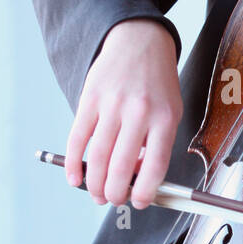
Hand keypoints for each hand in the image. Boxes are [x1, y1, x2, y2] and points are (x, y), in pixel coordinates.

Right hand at [65, 19, 182, 209]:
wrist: (139, 41)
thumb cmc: (156, 83)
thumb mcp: (169, 111)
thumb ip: (155, 144)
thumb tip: (136, 178)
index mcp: (164, 118)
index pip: (156, 166)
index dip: (145, 192)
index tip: (138, 202)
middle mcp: (139, 112)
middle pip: (120, 166)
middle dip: (114, 193)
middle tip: (112, 200)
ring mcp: (112, 105)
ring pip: (97, 157)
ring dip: (94, 184)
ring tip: (96, 194)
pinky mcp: (90, 99)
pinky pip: (77, 138)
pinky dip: (73, 163)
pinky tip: (75, 177)